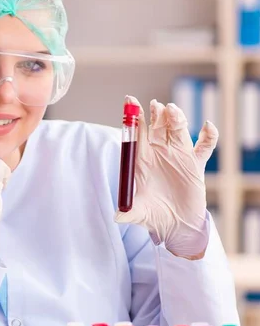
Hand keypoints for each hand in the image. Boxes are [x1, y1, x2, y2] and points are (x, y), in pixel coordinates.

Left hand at [115, 97, 217, 258]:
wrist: (175, 225)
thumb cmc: (153, 216)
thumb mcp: (139, 214)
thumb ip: (128, 213)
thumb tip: (117, 216)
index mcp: (141, 161)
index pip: (136, 134)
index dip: (133, 118)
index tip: (130, 101)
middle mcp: (159, 153)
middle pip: (157, 127)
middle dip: (156, 114)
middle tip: (155, 105)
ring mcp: (178, 156)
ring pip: (177, 131)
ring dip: (176, 119)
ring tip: (172, 111)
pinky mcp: (195, 164)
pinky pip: (204, 146)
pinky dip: (208, 135)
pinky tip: (207, 127)